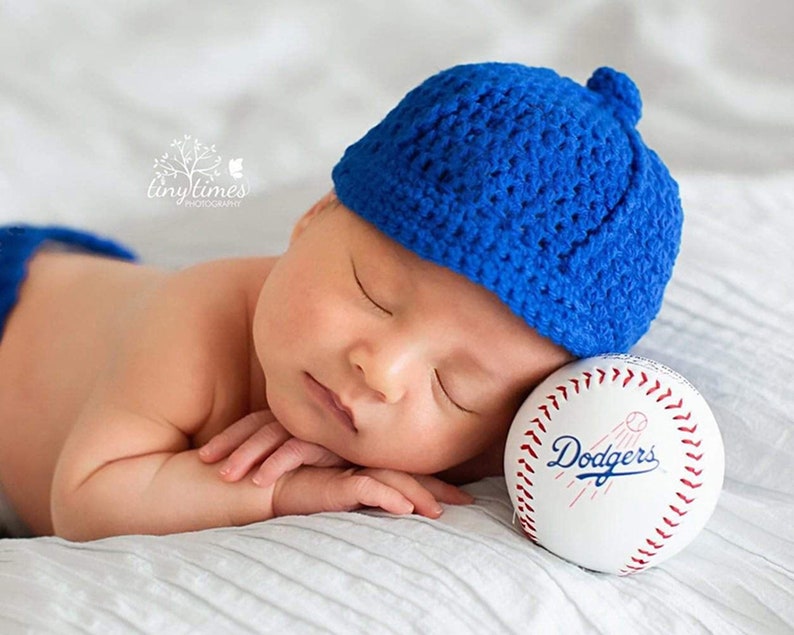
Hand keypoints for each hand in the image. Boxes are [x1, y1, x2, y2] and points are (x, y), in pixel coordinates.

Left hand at [198, 409, 347, 486]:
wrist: (396, 444)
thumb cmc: (357, 449)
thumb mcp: (323, 445)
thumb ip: (298, 446)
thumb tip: (262, 464)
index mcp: (299, 414)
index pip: (256, 421)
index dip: (230, 436)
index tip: (205, 455)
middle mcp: (306, 415)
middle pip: (259, 425)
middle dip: (229, 443)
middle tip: (204, 461)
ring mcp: (319, 425)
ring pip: (273, 435)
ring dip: (247, 454)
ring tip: (225, 476)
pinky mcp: (333, 439)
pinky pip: (298, 449)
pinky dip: (277, 463)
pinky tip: (260, 480)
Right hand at [272, 466, 474, 518]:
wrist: (260, 483)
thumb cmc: (294, 486)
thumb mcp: (334, 490)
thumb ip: (360, 493)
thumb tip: (393, 509)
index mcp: (364, 465)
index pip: (405, 474)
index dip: (433, 485)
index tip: (460, 499)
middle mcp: (361, 464)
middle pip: (408, 474)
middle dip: (438, 489)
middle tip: (467, 502)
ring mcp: (348, 468)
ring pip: (392, 479)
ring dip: (418, 496)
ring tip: (441, 512)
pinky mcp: (332, 479)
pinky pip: (366, 487)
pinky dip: (387, 497)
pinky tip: (404, 509)